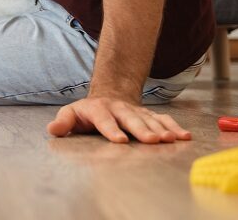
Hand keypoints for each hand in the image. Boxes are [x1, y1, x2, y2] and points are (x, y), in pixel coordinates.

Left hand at [46, 96, 190, 143]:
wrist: (109, 96)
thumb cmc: (87, 112)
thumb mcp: (71, 114)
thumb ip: (63, 122)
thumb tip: (52, 129)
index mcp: (99, 109)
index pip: (104, 120)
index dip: (112, 129)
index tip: (120, 141)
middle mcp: (120, 109)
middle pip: (131, 119)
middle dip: (142, 130)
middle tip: (153, 140)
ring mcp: (136, 111)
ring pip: (150, 119)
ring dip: (162, 129)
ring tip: (173, 139)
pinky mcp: (149, 115)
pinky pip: (163, 120)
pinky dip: (174, 127)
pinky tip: (184, 136)